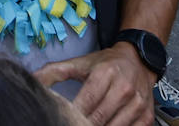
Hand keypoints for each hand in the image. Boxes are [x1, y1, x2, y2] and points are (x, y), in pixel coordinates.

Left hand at [34, 43, 156, 125]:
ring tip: (85, 125)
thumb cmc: (106, 63)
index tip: (63, 118)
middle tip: (72, 124)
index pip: (86, 101)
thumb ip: (54, 71)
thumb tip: (32, 80)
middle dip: (83, 124)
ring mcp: (137, 103)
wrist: (138, 60)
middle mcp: (124, 88)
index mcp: (105, 74)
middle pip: (99, 117)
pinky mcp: (146, 115)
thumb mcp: (79, 63)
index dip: (73, 113)